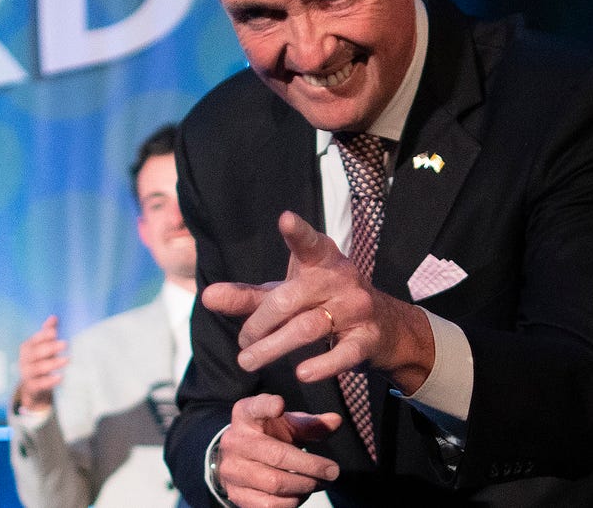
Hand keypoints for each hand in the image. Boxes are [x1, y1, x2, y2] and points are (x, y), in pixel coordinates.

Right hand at [15, 315, 68, 411]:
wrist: (32, 386)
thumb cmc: (41, 360)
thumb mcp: (44, 346)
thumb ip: (48, 332)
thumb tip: (54, 317)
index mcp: (27, 347)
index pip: (35, 340)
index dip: (44, 336)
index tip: (55, 332)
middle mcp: (25, 360)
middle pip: (36, 353)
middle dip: (50, 348)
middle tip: (65, 344)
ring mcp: (27, 374)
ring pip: (39, 368)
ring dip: (53, 364)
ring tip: (67, 360)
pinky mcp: (32, 387)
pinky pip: (40, 384)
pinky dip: (50, 381)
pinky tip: (61, 377)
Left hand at [201, 211, 434, 392]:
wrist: (386, 328)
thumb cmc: (324, 303)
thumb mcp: (287, 295)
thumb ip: (248, 298)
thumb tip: (207, 297)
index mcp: (322, 261)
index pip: (309, 244)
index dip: (298, 233)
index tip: (286, 220)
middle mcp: (341, 279)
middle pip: (290, 299)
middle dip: (259, 325)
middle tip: (242, 345)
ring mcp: (357, 309)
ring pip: (309, 328)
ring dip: (274, 347)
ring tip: (247, 361)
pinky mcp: (368, 339)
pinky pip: (343, 353)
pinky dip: (322, 365)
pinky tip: (301, 373)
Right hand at [216, 394, 340, 507]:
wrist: (238, 458)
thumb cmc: (268, 435)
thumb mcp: (287, 424)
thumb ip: (311, 424)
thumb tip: (336, 421)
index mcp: (246, 415)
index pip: (255, 407)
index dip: (267, 406)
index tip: (280, 404)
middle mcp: (235, 441)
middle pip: (277, 455)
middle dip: (311, 466)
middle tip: (332, 471)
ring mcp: (232, 469)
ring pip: (275, 483)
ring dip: (304, 486)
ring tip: (320, 483)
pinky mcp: (235, 494)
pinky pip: (269, 505)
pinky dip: (291, 502)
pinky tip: (301, 494)